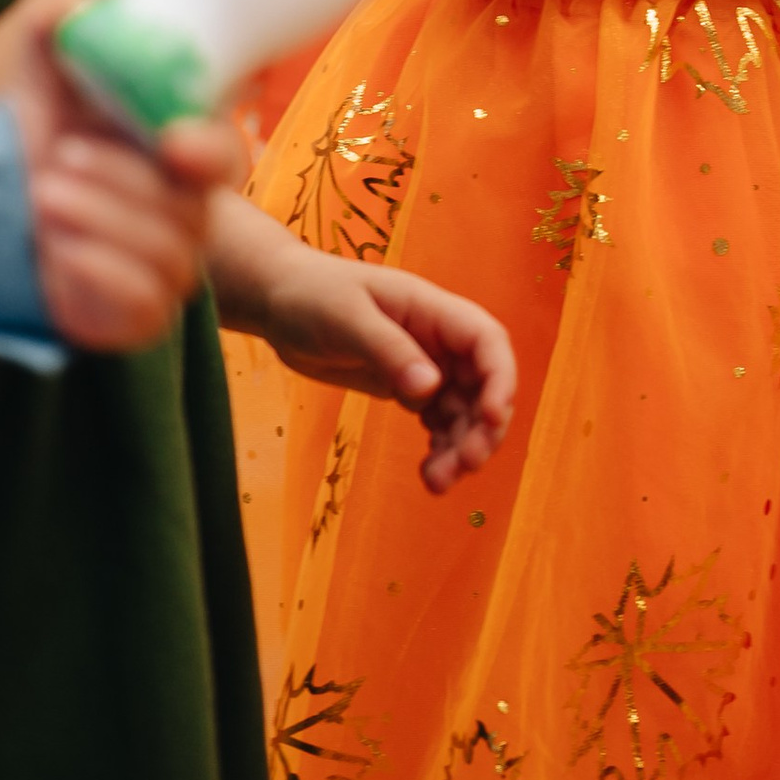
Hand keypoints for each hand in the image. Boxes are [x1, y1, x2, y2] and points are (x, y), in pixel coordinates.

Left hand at [11, 34, 251, 347]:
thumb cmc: (38, 146)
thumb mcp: (39, 84)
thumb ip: (54, 34)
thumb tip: (65, 3)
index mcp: (178, 154)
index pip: (223, 156)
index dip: (208, 149)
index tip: (174, 143)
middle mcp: (185, 214)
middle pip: (189, 207)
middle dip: (121, 181)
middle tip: (58, 161)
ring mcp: (167, 271)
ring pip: (167, 256)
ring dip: (101, 220)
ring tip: (44, 196)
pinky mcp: (138, 318)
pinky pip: (143, 305)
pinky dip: (98, 272)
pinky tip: (56, 250)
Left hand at [214, 199, 516, 491]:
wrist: (280, 302)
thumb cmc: (311, 296)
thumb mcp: (346, 318)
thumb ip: (388, 350)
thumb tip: (431, 387)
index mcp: (431, 309)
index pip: (486, 340)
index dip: (499, 378)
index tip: (491, 417)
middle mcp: (437, 338)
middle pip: (482, 384)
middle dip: (483, 426)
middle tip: (465, 465)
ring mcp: (424, 363)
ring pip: (463, 411)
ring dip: (461, 447)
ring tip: (437, 483)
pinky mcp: (406, 386)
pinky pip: (439, 421)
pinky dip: (441, 448)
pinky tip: (429, 475)